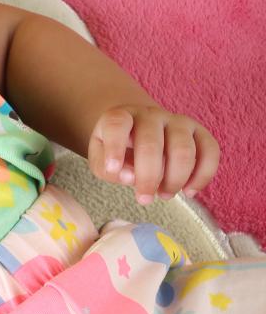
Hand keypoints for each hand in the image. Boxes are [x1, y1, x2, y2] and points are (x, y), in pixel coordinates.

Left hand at [88, 104, 220, 204]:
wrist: (140, 131)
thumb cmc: (119, 150)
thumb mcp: (101, 160)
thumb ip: (107, 169)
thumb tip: (130, 176)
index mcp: (122, 116)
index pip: (117, 125)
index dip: (114, 147)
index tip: (113, 170)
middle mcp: (151, 114)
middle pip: (152, 143)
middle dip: (148, 177)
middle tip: (144, 199)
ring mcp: (178, 121)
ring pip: (183, 149)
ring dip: (175, 179)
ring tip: (164, 194)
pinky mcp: (199, 132)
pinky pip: (210, 150)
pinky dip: (203, 175)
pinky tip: (189, 191)